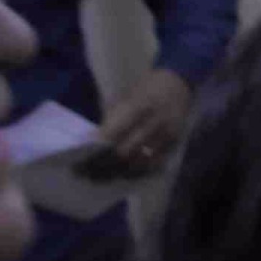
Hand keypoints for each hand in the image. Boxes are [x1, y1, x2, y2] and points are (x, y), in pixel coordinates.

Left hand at [73, 69, 193, 180]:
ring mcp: (166, 135)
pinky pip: (155, 163)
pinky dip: (139, 170)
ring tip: (104, 176)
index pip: (113, 132)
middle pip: (125, 151)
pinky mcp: (174, 144)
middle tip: (89, 171)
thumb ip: (112, 118)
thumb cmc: (146, 87)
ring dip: (120, 170)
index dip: (97, 147)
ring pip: (140, 161)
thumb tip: (94, 140)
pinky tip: (126, 173)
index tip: (82, 156)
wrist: (178, 83)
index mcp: (138, 106)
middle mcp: (153, 122)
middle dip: (105, 163)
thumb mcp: (126, 96)